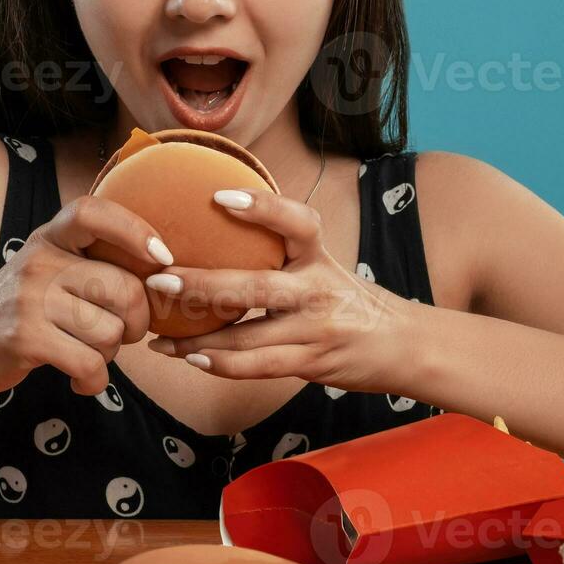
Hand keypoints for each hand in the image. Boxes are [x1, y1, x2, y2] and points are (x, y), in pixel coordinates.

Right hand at [0, 196, 171, 397]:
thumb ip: (92, 265)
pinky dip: (93, 380)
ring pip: (110, 332)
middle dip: (136, 322)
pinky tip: (80, 379)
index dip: (135, 230)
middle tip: (120, 334)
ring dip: (110, 355)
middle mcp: (40, 261)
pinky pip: (89, 363)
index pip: (93, 213)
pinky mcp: (25, 338)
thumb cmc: (17, 310)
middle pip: (124, 288)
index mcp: (49, 238)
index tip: (160, 258)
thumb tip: (161, 280)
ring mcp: (30, 298)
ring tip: (88, 355)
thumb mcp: (46, 270)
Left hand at [143, 188, 412, 393]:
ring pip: (247, 335)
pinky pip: (260, 366)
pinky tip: (191, 360)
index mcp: (319, 257)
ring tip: (159, 338)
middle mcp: (318, 289)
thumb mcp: (324, 265)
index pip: (297, 222)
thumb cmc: (349, 300)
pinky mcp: (312, 363)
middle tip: (159, 280)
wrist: (404, 345)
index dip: (261, 207)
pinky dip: (222, 365)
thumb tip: (216, 226)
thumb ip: (283, 252)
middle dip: (201, 284)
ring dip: (197, 339)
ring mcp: (316, 329)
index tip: (218, 197)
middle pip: (255, 286)